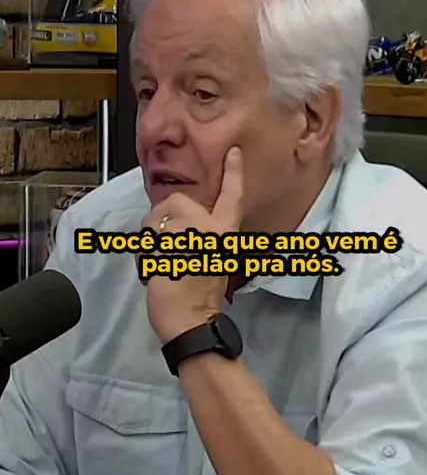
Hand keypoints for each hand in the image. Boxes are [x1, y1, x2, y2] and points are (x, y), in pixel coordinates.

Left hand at [141, 147, 243, 342]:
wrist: (192, 321)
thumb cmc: (198, 299)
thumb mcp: (210, 262)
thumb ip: (201, 238)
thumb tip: (177, 224)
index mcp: (225, 235)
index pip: (232, 197)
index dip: (233, 174)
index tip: (232, 153)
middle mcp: (213, 231)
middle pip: (178, 201)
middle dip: (163, 218)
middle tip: (165, 248)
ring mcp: (192, 235)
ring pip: (158, 215)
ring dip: (151, 235)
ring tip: (161, 261)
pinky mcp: (172, 244)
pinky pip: (148, 235)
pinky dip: (144, 249)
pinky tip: (154, 268)